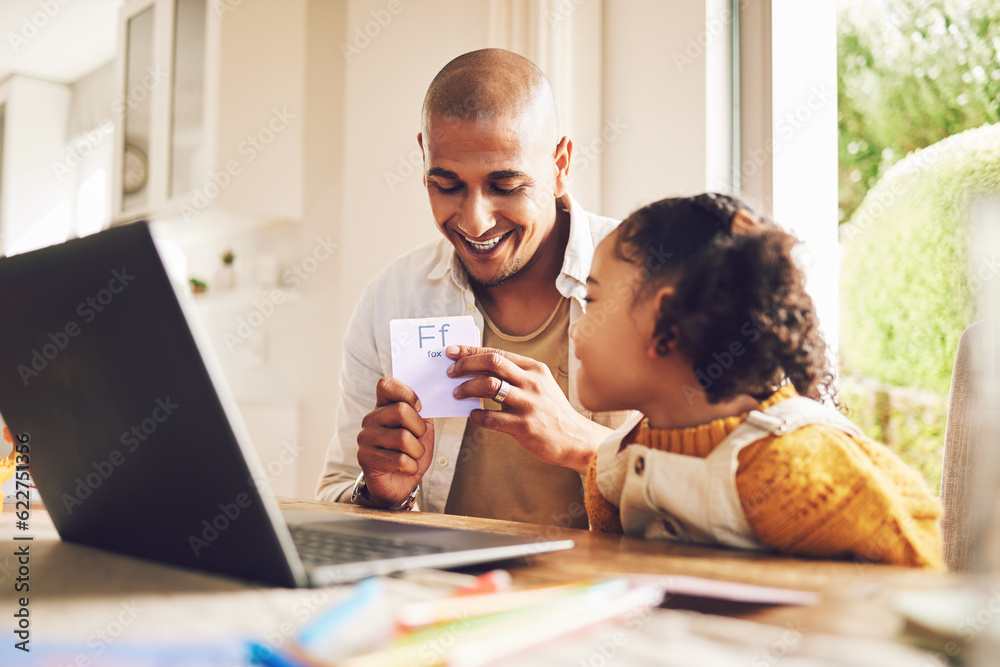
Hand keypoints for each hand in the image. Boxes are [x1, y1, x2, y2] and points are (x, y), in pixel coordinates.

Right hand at [356, 378, 434, 506]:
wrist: (400, 484)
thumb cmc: (411, 453)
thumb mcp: (422, 430)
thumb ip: (423, 412)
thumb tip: (426, 400)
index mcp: (384, 407)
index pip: (386, 385)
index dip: (406, 392)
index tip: (419, 407)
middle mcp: (371, 419)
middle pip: (401, 411)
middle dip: (419, 428)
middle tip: (418, 439)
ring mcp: (365, 438)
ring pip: (403, 438)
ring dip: (417, 451)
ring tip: (412, 456)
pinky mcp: (365, 458)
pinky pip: (399, 460)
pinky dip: (411, 466)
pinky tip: (405, 468)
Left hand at [446, 345, 610, 474]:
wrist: (575, 439)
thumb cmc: (551, 411)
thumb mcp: (540, 385)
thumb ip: (514, 376)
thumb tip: (478, 371)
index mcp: (534, 369)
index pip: (497, 353)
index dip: (471, 351)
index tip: (452, 352)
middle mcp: (532, 382)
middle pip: (491, 362)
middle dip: (466, 364)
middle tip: (451, 372)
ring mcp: (528, 404)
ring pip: (489, 386)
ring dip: (467, 388)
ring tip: (458, 393)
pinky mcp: (524, 426)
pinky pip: (492, 418)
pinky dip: (477, 415)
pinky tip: (474, 415)